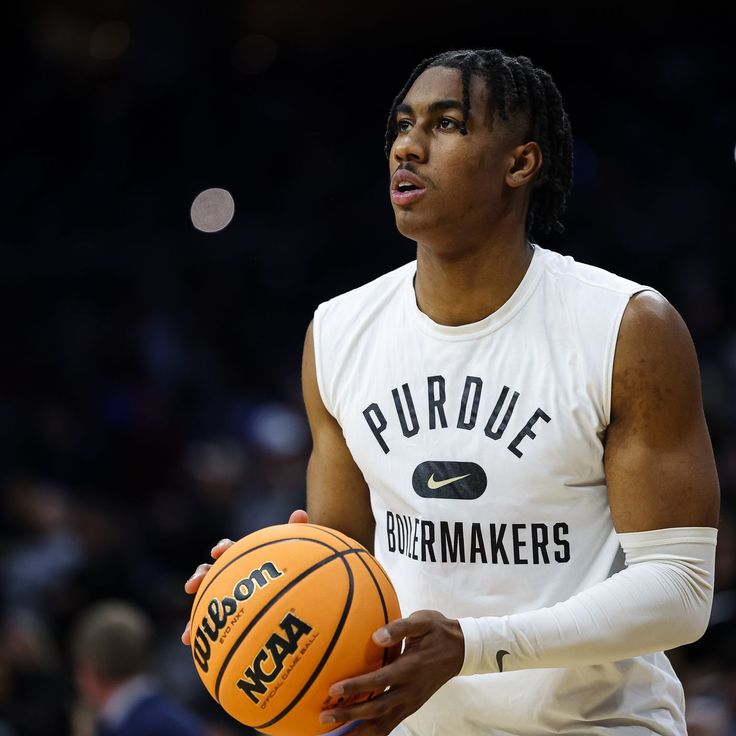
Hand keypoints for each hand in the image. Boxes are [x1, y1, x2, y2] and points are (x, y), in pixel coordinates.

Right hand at [181, 509, 308, 644]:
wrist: (293, 591)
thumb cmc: (293, 568)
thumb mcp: (296, 551)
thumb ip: (296, 533)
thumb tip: (300, 513)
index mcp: (244, 558)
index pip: (230, 549)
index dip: (223, 548)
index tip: (219, 551)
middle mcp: (231, 576)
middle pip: (210, 573)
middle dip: (199, 577)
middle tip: (191, 585)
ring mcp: (227, 597)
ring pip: (205, 601)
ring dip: (193, 613)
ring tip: (188, 629)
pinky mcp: (227, 618)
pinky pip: (211, 626)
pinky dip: (199, 632)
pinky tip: (190, 643)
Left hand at [319, 610, 463, 735]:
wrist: (462, 649)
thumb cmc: (438, 631)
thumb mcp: (422, 621)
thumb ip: (400, 627)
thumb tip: (377, 635)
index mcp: (410, 668)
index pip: (379, 681)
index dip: (356, 687)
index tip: (334, 690)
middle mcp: (410, 690)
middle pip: (376, 709)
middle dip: (349, 715)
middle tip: (325, 716)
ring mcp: (412, 701)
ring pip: (383, 723)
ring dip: (359, 730)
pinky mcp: (413, 706)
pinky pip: (391, 724)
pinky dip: (374, 733)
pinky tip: (359, 735)